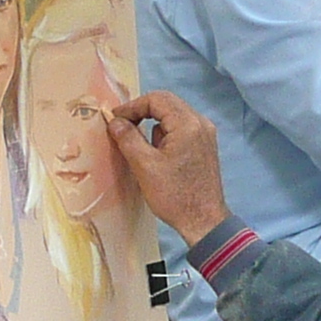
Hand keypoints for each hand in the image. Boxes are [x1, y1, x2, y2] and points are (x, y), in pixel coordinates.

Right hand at [107, 93, 232, 239]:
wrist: (203, 221)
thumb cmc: (175, 195)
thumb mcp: (144, 166)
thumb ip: (128, 138)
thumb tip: (115, 121)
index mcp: (188, 124)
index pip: (156, 99)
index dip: (132, 106)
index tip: (115, 119)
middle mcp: (200, 123)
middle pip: (167, 103)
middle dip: (142, 112)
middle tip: (123, 127)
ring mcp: (205, 134)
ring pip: (173, 116)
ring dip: (154, 125)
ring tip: (143, 149)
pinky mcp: (205, 146)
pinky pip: (181, 129)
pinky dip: (166, 135)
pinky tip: (158, 156)